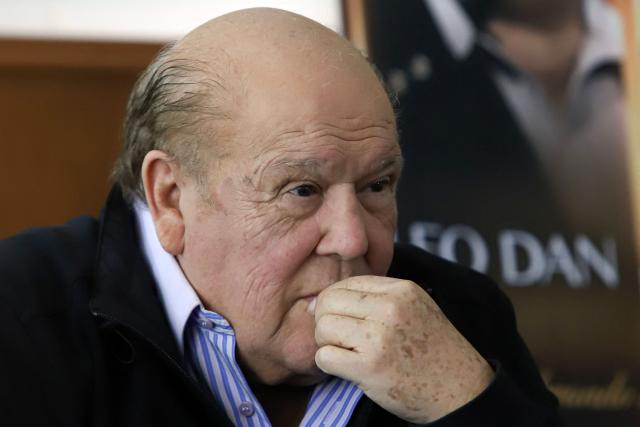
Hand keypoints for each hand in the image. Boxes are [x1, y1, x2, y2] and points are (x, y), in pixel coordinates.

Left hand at [313, 276, 493, 422]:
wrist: (460, 390)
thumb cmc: (433, 350)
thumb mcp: (414, 308)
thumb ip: (376, 297)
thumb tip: (319, 299)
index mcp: (401, 290)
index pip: (346, 283)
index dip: (335, 301)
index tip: (341, 318)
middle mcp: (390, 309)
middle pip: (328, 301)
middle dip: (325, 320)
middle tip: (339, 337)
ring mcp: (379, 338)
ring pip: (323, 327)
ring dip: (327, 343)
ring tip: (346, 352)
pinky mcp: (369, 367)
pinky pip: (324, 357)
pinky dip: (329, 364)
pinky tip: (347, 368)